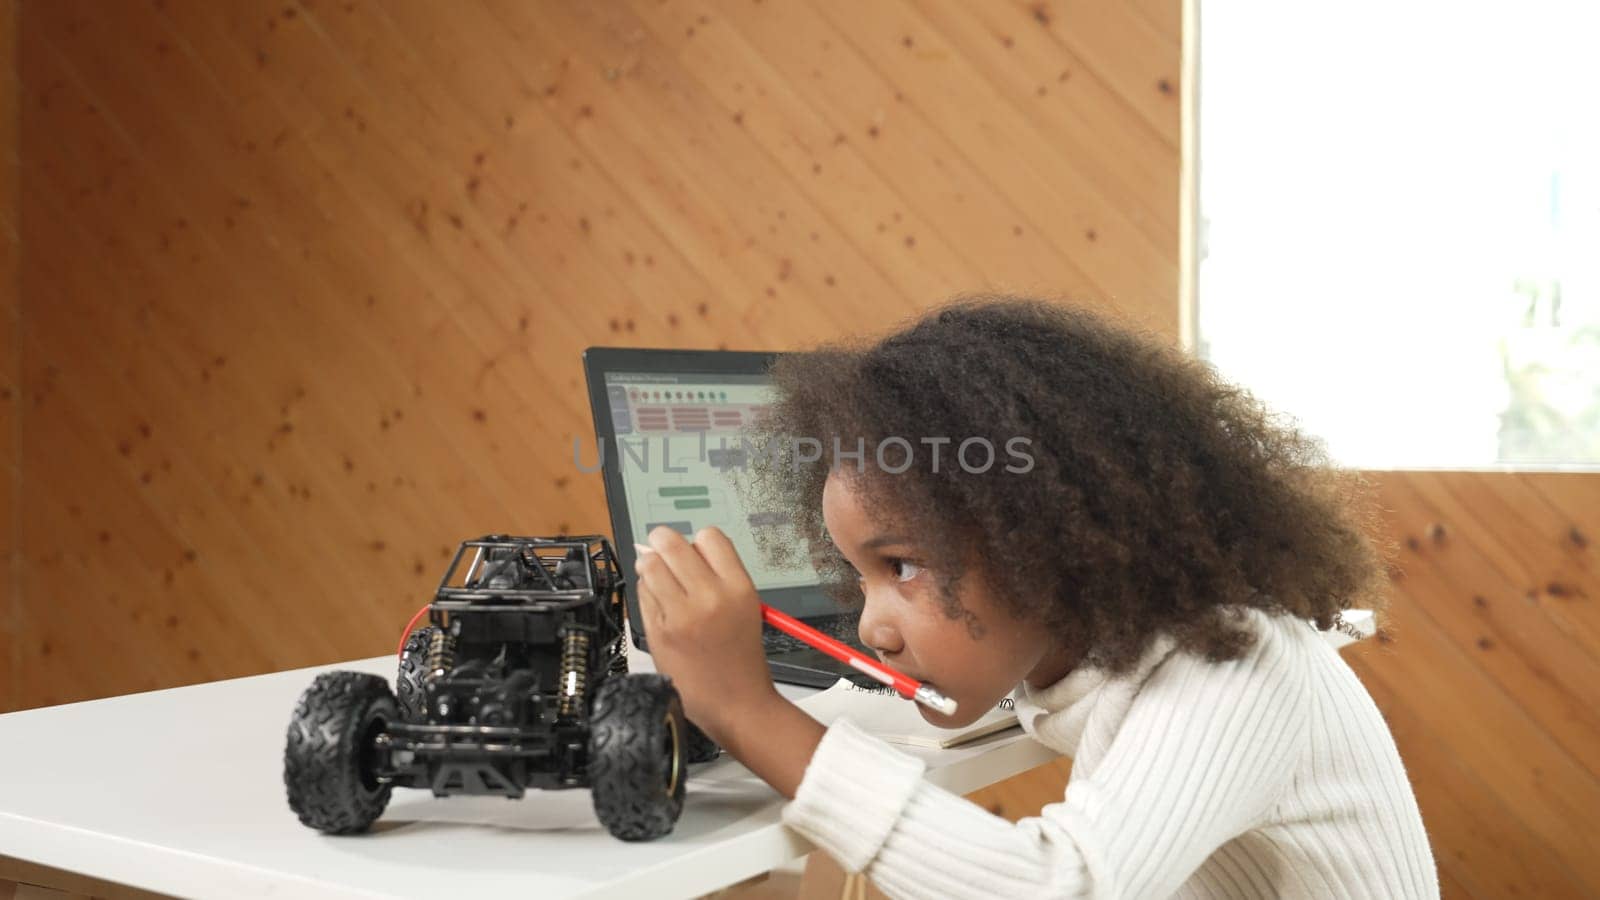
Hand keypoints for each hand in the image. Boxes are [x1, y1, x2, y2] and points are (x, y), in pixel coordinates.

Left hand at [633, 526, 778, 742]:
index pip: (709, 536)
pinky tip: (660, 606)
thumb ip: (718, 575)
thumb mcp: (745, 606)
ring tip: (661, 581)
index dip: (697, 542)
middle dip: (662, 543)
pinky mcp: (659, 632)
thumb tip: (681, 547)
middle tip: (662, 552)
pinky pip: (642, 594)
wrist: (736, 704)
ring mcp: (681, 614)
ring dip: (651, 567)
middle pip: (671, 543)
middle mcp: (710, 597)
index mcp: (739, 587)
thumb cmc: (741, 656)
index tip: (693, 553)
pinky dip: (647, 593)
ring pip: (649, 565)